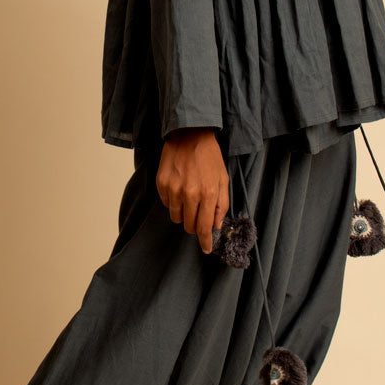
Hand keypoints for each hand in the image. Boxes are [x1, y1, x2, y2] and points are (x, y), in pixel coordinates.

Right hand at [156, 128, 229, 254]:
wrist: (189, 135)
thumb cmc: (209, 157)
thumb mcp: (223, 179)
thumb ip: (221, 205)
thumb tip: (216, 226)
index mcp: (208, 194)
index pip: (204, 228)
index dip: (205, 242)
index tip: (206, 249)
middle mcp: (190, 194)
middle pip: (188, 226)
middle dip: (194, 225)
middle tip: (198, 214)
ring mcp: (173, 189)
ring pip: (176, 217)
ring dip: (183, 213)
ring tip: (188, 196)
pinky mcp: (162, 184)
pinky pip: (167, 204)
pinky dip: (173, 201)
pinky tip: (179, 187)